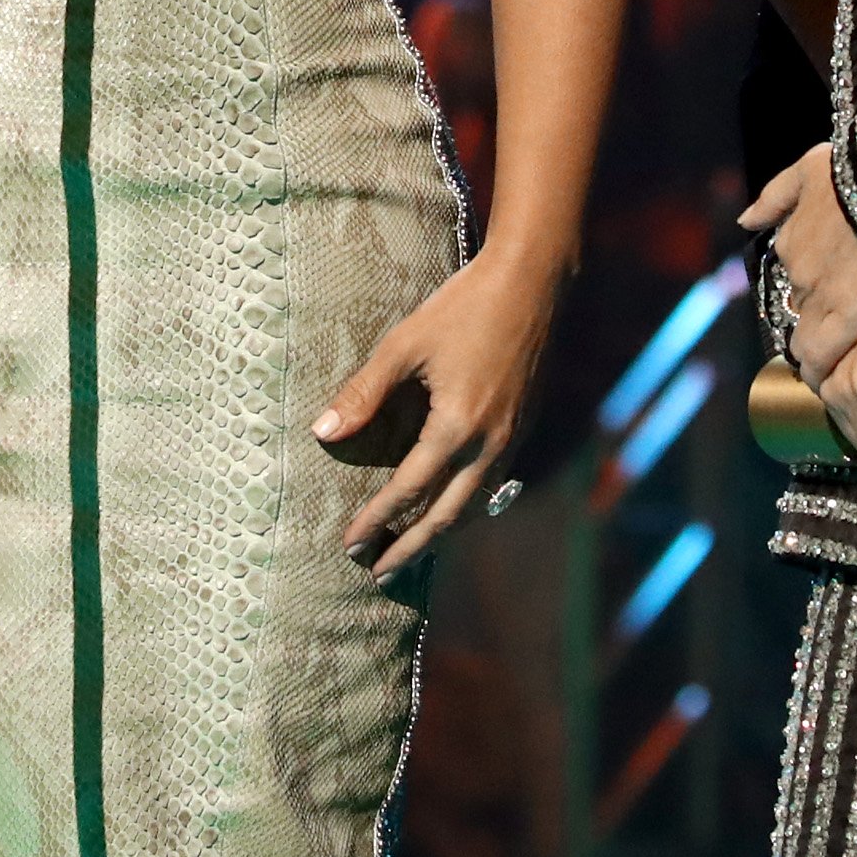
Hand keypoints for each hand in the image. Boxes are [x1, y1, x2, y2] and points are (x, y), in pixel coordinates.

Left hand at [317, 251, 558, 577]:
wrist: (534, 283)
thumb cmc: (463, 307)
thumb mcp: (404, 345)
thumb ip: (364, 393)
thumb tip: (322, 433)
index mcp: (457, 427)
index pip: (408, 492)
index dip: (376, 520)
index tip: (349, 544)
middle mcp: (489, 445)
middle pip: (447, 518)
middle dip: (410, 548)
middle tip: (378, 573)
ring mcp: (511, 440)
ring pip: (474, 506)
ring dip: (440, 534)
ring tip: (410, 551)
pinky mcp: (521, 428)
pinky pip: (491, 485)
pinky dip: (465, 507)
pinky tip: (449, 506)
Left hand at [737, 144, 856, 381]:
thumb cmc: (855, 169)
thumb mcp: (808, 168)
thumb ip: (774, 196)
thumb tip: (744, 220)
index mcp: (792, 237)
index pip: (796, 271)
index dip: (811, 284)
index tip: (821, 295)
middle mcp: (798, 268)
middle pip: (803, 299)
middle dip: (816, 310)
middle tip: (837, 320)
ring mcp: (819, 294)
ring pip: (809, 326)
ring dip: (817, 339)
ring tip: (831, 356)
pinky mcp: (845, 316)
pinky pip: (821, 353)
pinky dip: (818, 368)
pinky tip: (820, 382)